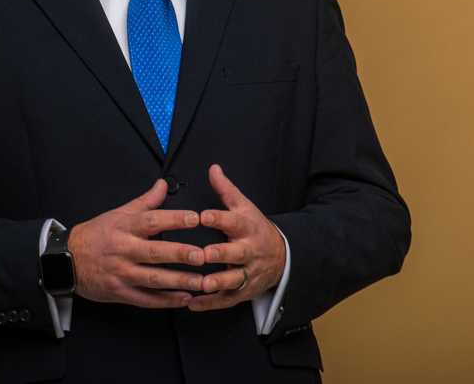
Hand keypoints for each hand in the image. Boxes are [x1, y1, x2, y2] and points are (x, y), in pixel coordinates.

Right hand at [67, 179, 204, 308]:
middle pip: (155, 252)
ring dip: (179, 281)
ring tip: (201, 281)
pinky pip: (146, 299)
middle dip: (180, 254)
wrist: (66, 260)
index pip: (152, 221)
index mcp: (125, 227)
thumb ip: (145, 201)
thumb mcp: (119, 213)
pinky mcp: (120, 292)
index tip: (195, 218)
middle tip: (202, 254)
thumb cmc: (96, 234)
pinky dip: (165, 300)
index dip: (174, 219)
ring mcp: (122, 273)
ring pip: (154, 278)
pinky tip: (184, 299)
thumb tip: (164, 184)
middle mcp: (124, 250)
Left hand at [188, 164, 285, 311]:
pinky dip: (210, 304)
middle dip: (221, 254)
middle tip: (204, 254)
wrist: (281, 257)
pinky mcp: (243, 291)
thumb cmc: (254, 228)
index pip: (233, 221)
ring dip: (218, 282)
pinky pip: (227, 299)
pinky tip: (193, 303)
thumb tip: (213, 168)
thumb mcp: (244, 206)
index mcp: (247, 227)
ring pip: (234, 279)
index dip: (219, 218)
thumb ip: (226, 190)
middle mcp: (249, 250)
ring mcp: (247, 272)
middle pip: (237, 253)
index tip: (203, 216)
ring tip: (202, 284)